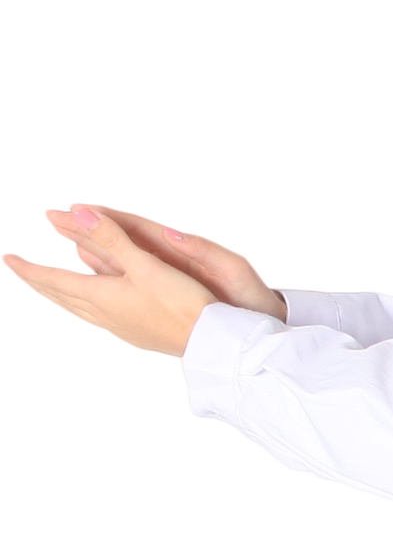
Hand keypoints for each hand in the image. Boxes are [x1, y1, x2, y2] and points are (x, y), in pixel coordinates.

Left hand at [0, 201, 220, 360]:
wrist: (209, 344)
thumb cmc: (181, 303)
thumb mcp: (144, 263)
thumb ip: (109, 236)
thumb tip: (72, 211)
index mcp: (101, 296)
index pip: (51, 279)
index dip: (27, 267)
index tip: (5, 255)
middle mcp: (102, 313)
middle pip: (56, 295)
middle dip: (33, 278)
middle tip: (13, 265)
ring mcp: (116, 326)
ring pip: (73, 306)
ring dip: (54, 292)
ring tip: (41, 282)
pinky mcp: (131, 332)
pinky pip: (91, 314)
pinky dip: (77, 302)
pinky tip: (84, 303)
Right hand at [52, 200, 287, 322]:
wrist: (262, 321)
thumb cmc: (249, 297)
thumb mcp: (231, 270)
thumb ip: (201, 250)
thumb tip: (170, 231)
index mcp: (183, 247)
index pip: (138, 225)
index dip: (108, 213)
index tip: (77, 204)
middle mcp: (170, 255)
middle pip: (120, 234)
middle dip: (87, 222)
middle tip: (50, 212)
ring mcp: (164, 272)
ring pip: (118, 253)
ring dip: (88, 241)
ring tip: (58, 229)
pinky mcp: (163, 289)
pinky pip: (125, 275)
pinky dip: (102, 266)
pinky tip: (83, 263)